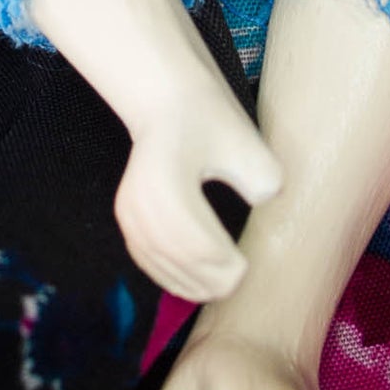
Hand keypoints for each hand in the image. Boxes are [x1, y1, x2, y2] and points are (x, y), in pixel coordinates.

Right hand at [114, 85, 281, 303]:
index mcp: (165, 179)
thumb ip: (262, 179)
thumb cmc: (209, 120)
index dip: (224, 264)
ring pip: (162, 264)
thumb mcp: (244, 142)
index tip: (248, 265)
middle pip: (179, 257)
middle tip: (241, 279)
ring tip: (224, 285)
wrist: (167, 103)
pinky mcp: (125, 218)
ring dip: (193, 282)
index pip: (196, 242)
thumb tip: (264, 208)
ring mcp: (128, 210)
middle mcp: (138, 199)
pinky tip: (196, 282)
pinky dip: (173, 276)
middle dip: (212, 278)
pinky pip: (148, 260)